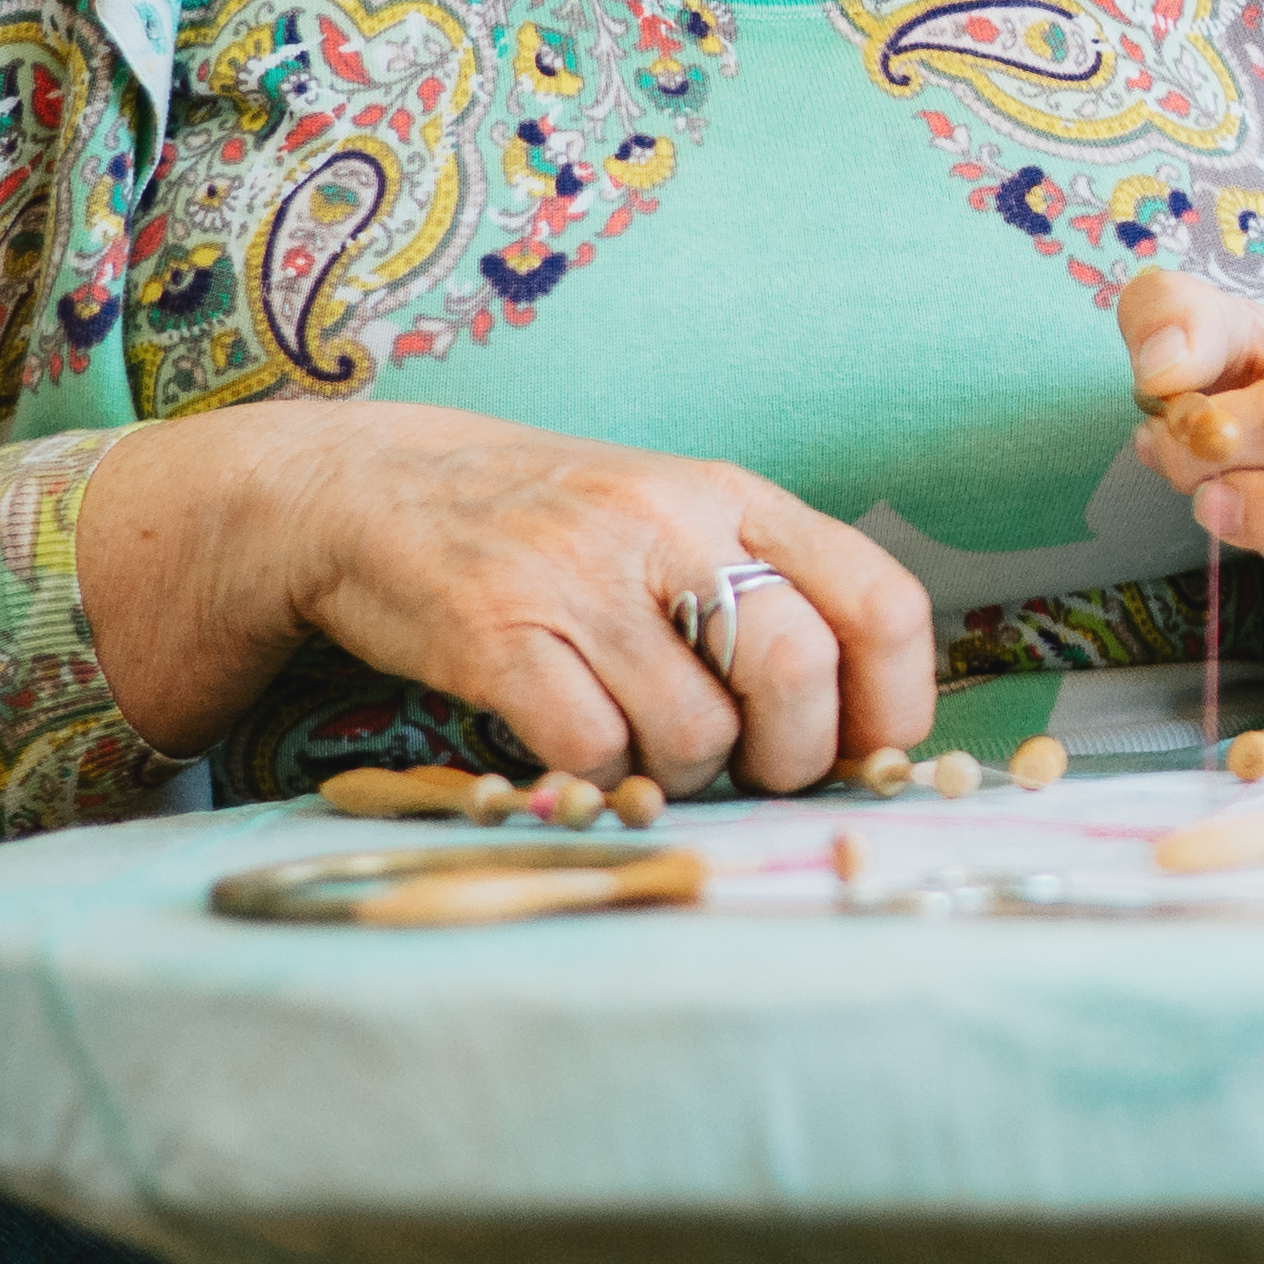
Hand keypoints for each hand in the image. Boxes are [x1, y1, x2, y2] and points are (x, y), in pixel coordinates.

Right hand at [88, 403, 932, 790]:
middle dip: (794, 758)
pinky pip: (592, 749)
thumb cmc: (546, 526)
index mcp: (733, 495)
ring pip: (695, 731)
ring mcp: (580, 575)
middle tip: (755, 771)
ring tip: (649, 749)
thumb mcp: (672, 519)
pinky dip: (599, 776)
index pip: (879, 601)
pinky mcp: (495, 632)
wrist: (368, 486)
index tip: (871, 752)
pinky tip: (578, 747)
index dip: (894, 702)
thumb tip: (861, 725)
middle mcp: (669, 523)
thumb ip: (763, 593)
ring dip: (686, 773)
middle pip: (797, 670)